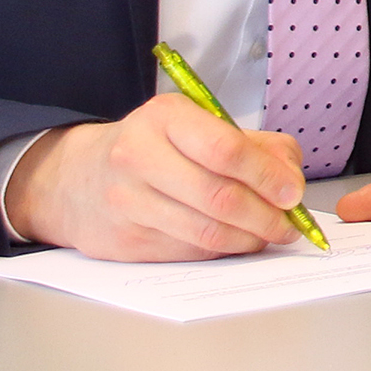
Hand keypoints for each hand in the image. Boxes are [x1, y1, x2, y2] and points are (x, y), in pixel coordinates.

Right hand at [5, 94, 308, 260]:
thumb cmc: (154, 147)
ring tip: (268, 236)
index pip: (225, 150)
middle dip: (265, 216)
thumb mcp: (199, 124)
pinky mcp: (125, 242)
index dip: (266, 176)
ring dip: (248, 239)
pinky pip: (188, 253)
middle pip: (218, 196)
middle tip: (289, 226)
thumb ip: (254, 145)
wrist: (78, 179)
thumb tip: (289, 181)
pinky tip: (235, 242)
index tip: (293, 193)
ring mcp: (128, 203)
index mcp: (165, 117)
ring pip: (205, 232)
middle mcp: (140, 157)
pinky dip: (222, 251)